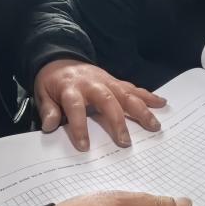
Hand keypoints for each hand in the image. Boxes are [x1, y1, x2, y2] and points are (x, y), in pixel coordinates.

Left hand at [35, 59, 165, 150]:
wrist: (61, 59)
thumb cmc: (52, 82)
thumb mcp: (42, 94)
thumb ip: (48, 110)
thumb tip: (50, 126)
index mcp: (70, 88)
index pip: (75, 107)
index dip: (79, 126)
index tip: (84, 147)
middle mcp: (91, 83)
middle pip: (106, 100)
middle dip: (117, 120)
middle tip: (125, 141)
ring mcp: (106, 81)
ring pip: (125, 94)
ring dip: (141, 109)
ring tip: (154, 125)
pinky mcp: (115, 81)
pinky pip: (133, 88)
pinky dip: (147, 95)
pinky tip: (161, 103)